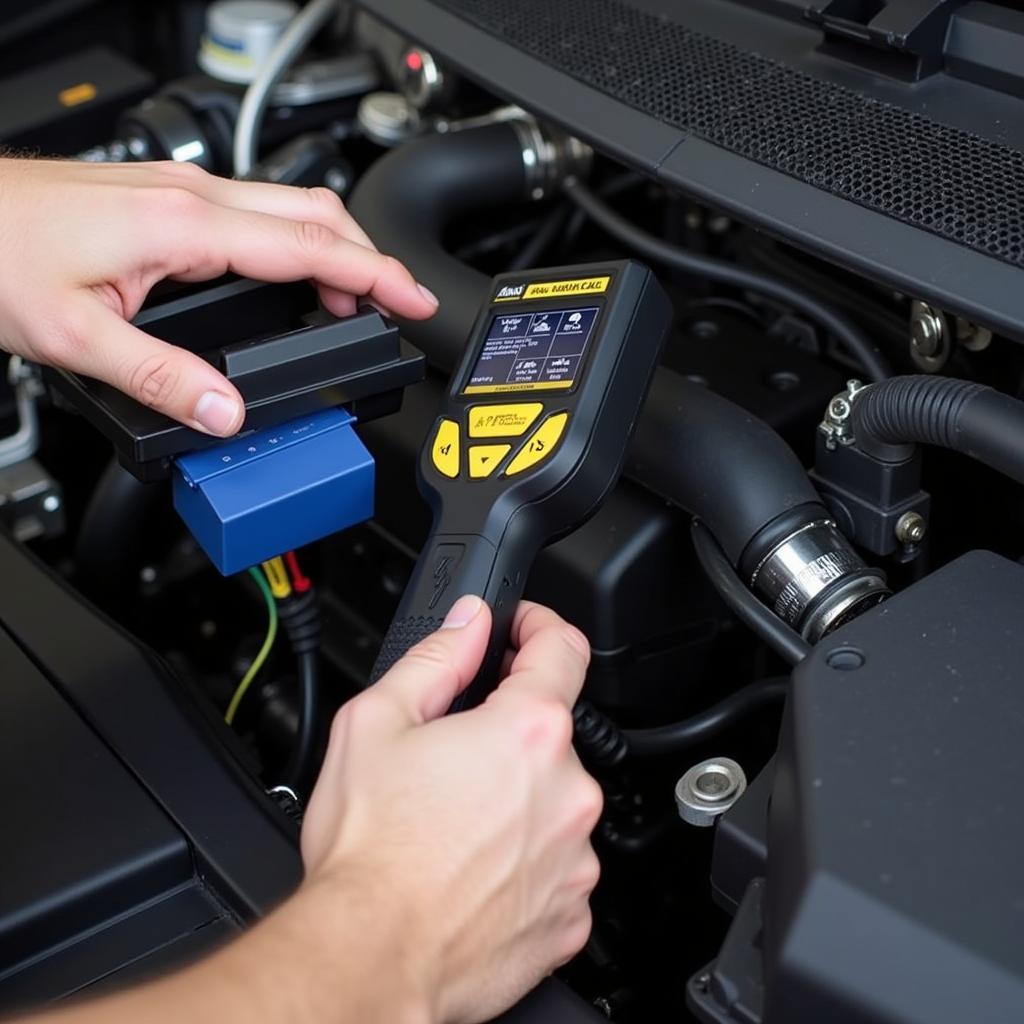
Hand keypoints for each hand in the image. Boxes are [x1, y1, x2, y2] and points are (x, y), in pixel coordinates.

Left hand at [0, 158, 436, 434]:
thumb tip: (227, 413)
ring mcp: (180, 191)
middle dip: (369, 258)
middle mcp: (190, 196)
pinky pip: (256, 216)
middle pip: (315, 212)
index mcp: (183, 224)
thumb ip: (162, 381)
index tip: (414, 299)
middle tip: (397, 305)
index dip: (375, 274)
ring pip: (289, 209)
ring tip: (353, 305)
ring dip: (334, 251)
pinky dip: (295, 248)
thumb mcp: (74, 337)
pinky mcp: (167, 198)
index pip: (310, 246)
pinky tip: (292, 282)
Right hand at [301, 596, 601, 1023]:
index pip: (562, 648)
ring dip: (517, 801)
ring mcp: (576, 857)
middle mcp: (568, 791)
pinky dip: (525, 861)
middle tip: (452, 758)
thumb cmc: (371, 851)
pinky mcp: (571, 913)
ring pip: (553, 803)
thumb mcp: (376, 721)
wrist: (369, 956)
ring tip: (454, 826)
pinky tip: (474, 870)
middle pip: (550, 735)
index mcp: (527, 733)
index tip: (523, 631)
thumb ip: (437, 657)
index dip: (539, 626)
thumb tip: (469, 623)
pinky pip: (556, 866)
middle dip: (507, 734)